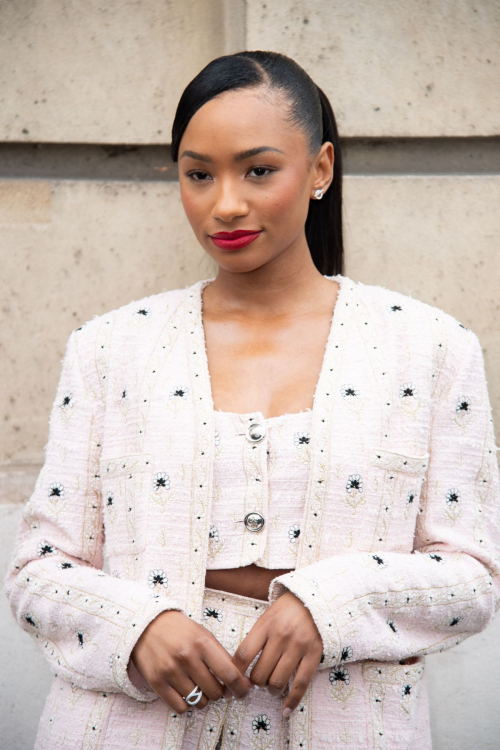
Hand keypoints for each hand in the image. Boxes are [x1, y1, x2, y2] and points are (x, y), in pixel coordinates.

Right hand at [130, 609, 251, 712]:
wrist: (146, 624)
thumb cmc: (179, 630)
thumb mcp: (203, 634)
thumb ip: (220, 656)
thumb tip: (239, 682)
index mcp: (202, 642)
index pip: (230, 673)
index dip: (240, 687)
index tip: (243, 692)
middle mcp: (187, 657)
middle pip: (215, 691)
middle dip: (220, 692)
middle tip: (216, 685)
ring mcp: (171, 671)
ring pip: (199, 701)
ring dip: (203, 698)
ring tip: (198, 686)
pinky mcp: (157, 682)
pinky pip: (180, 707)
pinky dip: (187, 704)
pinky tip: (186, 692)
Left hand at [231, 590, 322, 715]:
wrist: (314, 599)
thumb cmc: (286, 611)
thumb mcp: (266, 617)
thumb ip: (255, 639)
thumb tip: (241, 670)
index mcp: (265, 625)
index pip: (243, 655)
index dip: (236, 674)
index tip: (234, 681)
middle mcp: (281, 636)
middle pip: (260, 673)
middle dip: (256, 683)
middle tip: (258, 680)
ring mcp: (298, 646)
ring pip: (277, 681)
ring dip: (271, 690)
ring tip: (272, 686)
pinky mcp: (314, 654)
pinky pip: (301, 684)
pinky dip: (292, 700)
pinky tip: (286, 709)